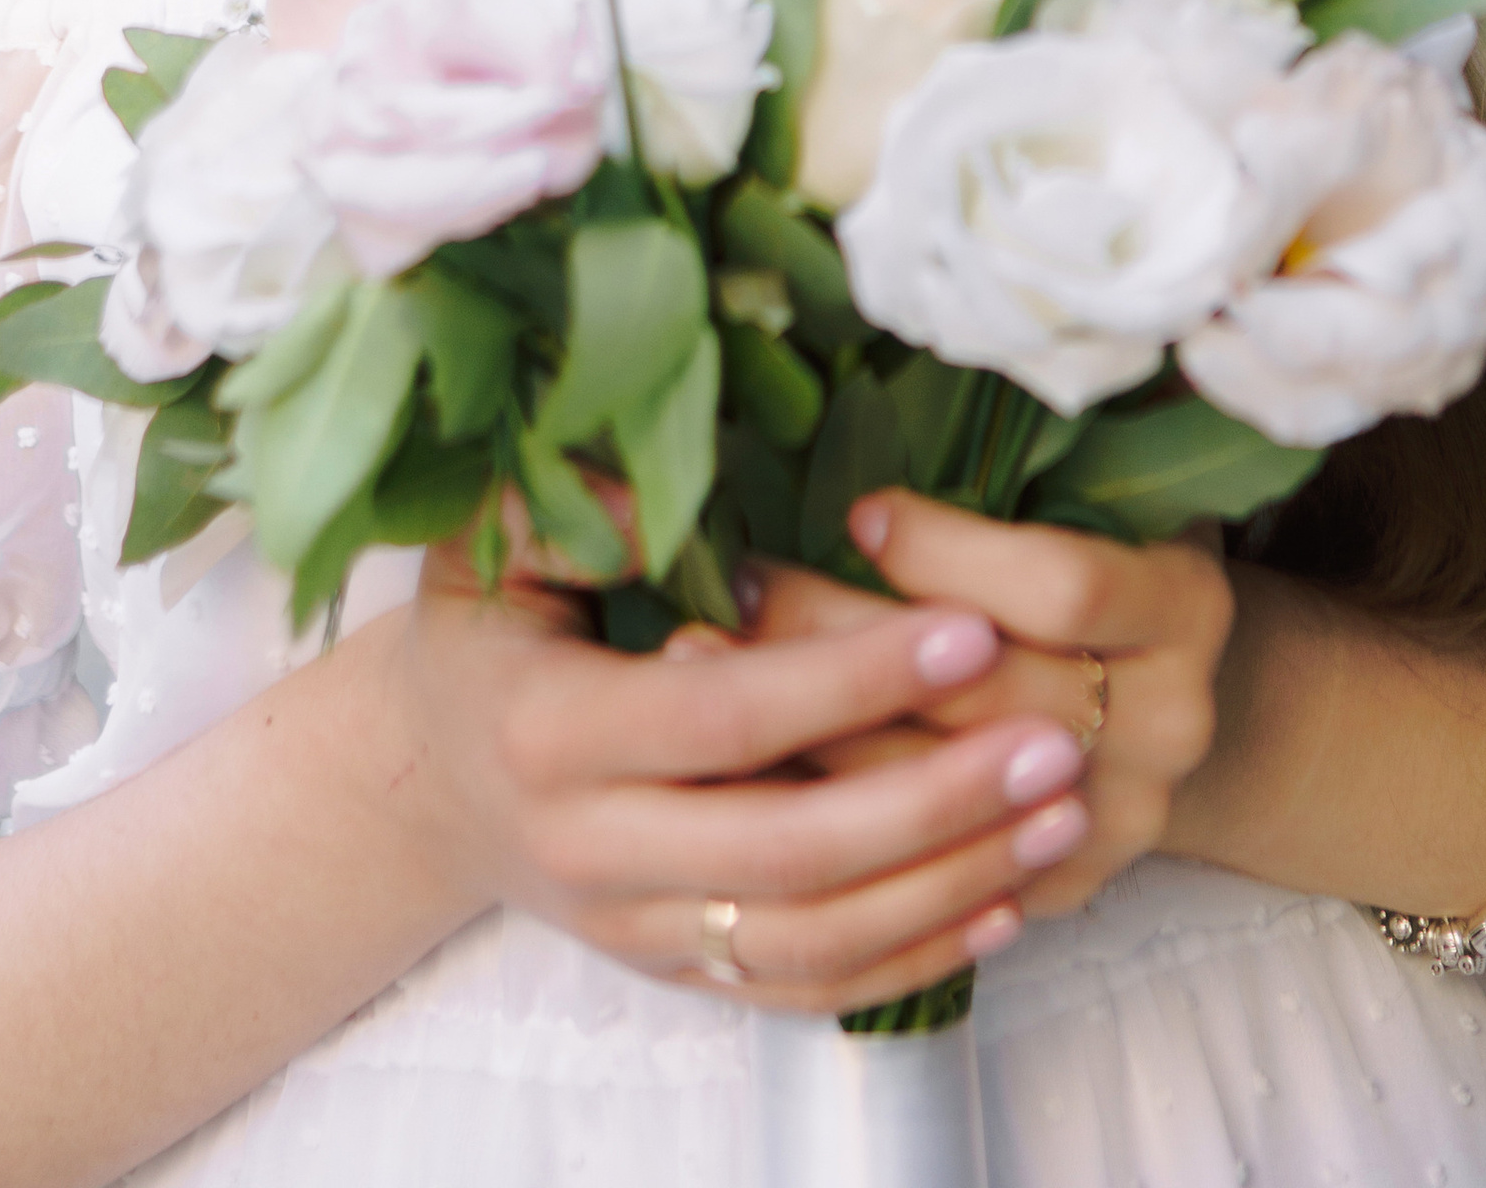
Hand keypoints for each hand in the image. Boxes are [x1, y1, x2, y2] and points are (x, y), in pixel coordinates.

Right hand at [377, 521, 1093, 1014]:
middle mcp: (591, 850)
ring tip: (1061, 814)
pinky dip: (911, 960)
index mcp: (549, 731)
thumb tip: (649, 496)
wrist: (424, 787)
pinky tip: (1007, 901)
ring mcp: (636, 927)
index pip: (723, 716)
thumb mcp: (484, 546)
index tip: (969, 627)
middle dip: (931, 802)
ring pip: (808, 941)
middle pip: (784, 852)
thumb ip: (563, 509)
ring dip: (946, 887)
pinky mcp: (675, 972)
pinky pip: (803, 990)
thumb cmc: (482, 634)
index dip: (847, 680)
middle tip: (1053, 740)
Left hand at [739, 491, 1234, 918]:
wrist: (1173, 701)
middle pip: (989, 693)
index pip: (1064, 587)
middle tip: (749, 584)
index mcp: (1188, 606)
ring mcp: (1120, 818)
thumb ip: (1023, 467)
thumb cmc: (1109, 562)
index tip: (856, 511)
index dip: (952, 551)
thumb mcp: (1101, 494)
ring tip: (715, 664)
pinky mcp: (1063, 886)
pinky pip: (932, 868)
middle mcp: (1169, 723)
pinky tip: (750, 759)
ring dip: (814, 727)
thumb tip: (858, 400)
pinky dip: (834, 812)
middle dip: (850, 640)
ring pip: (945, 791)